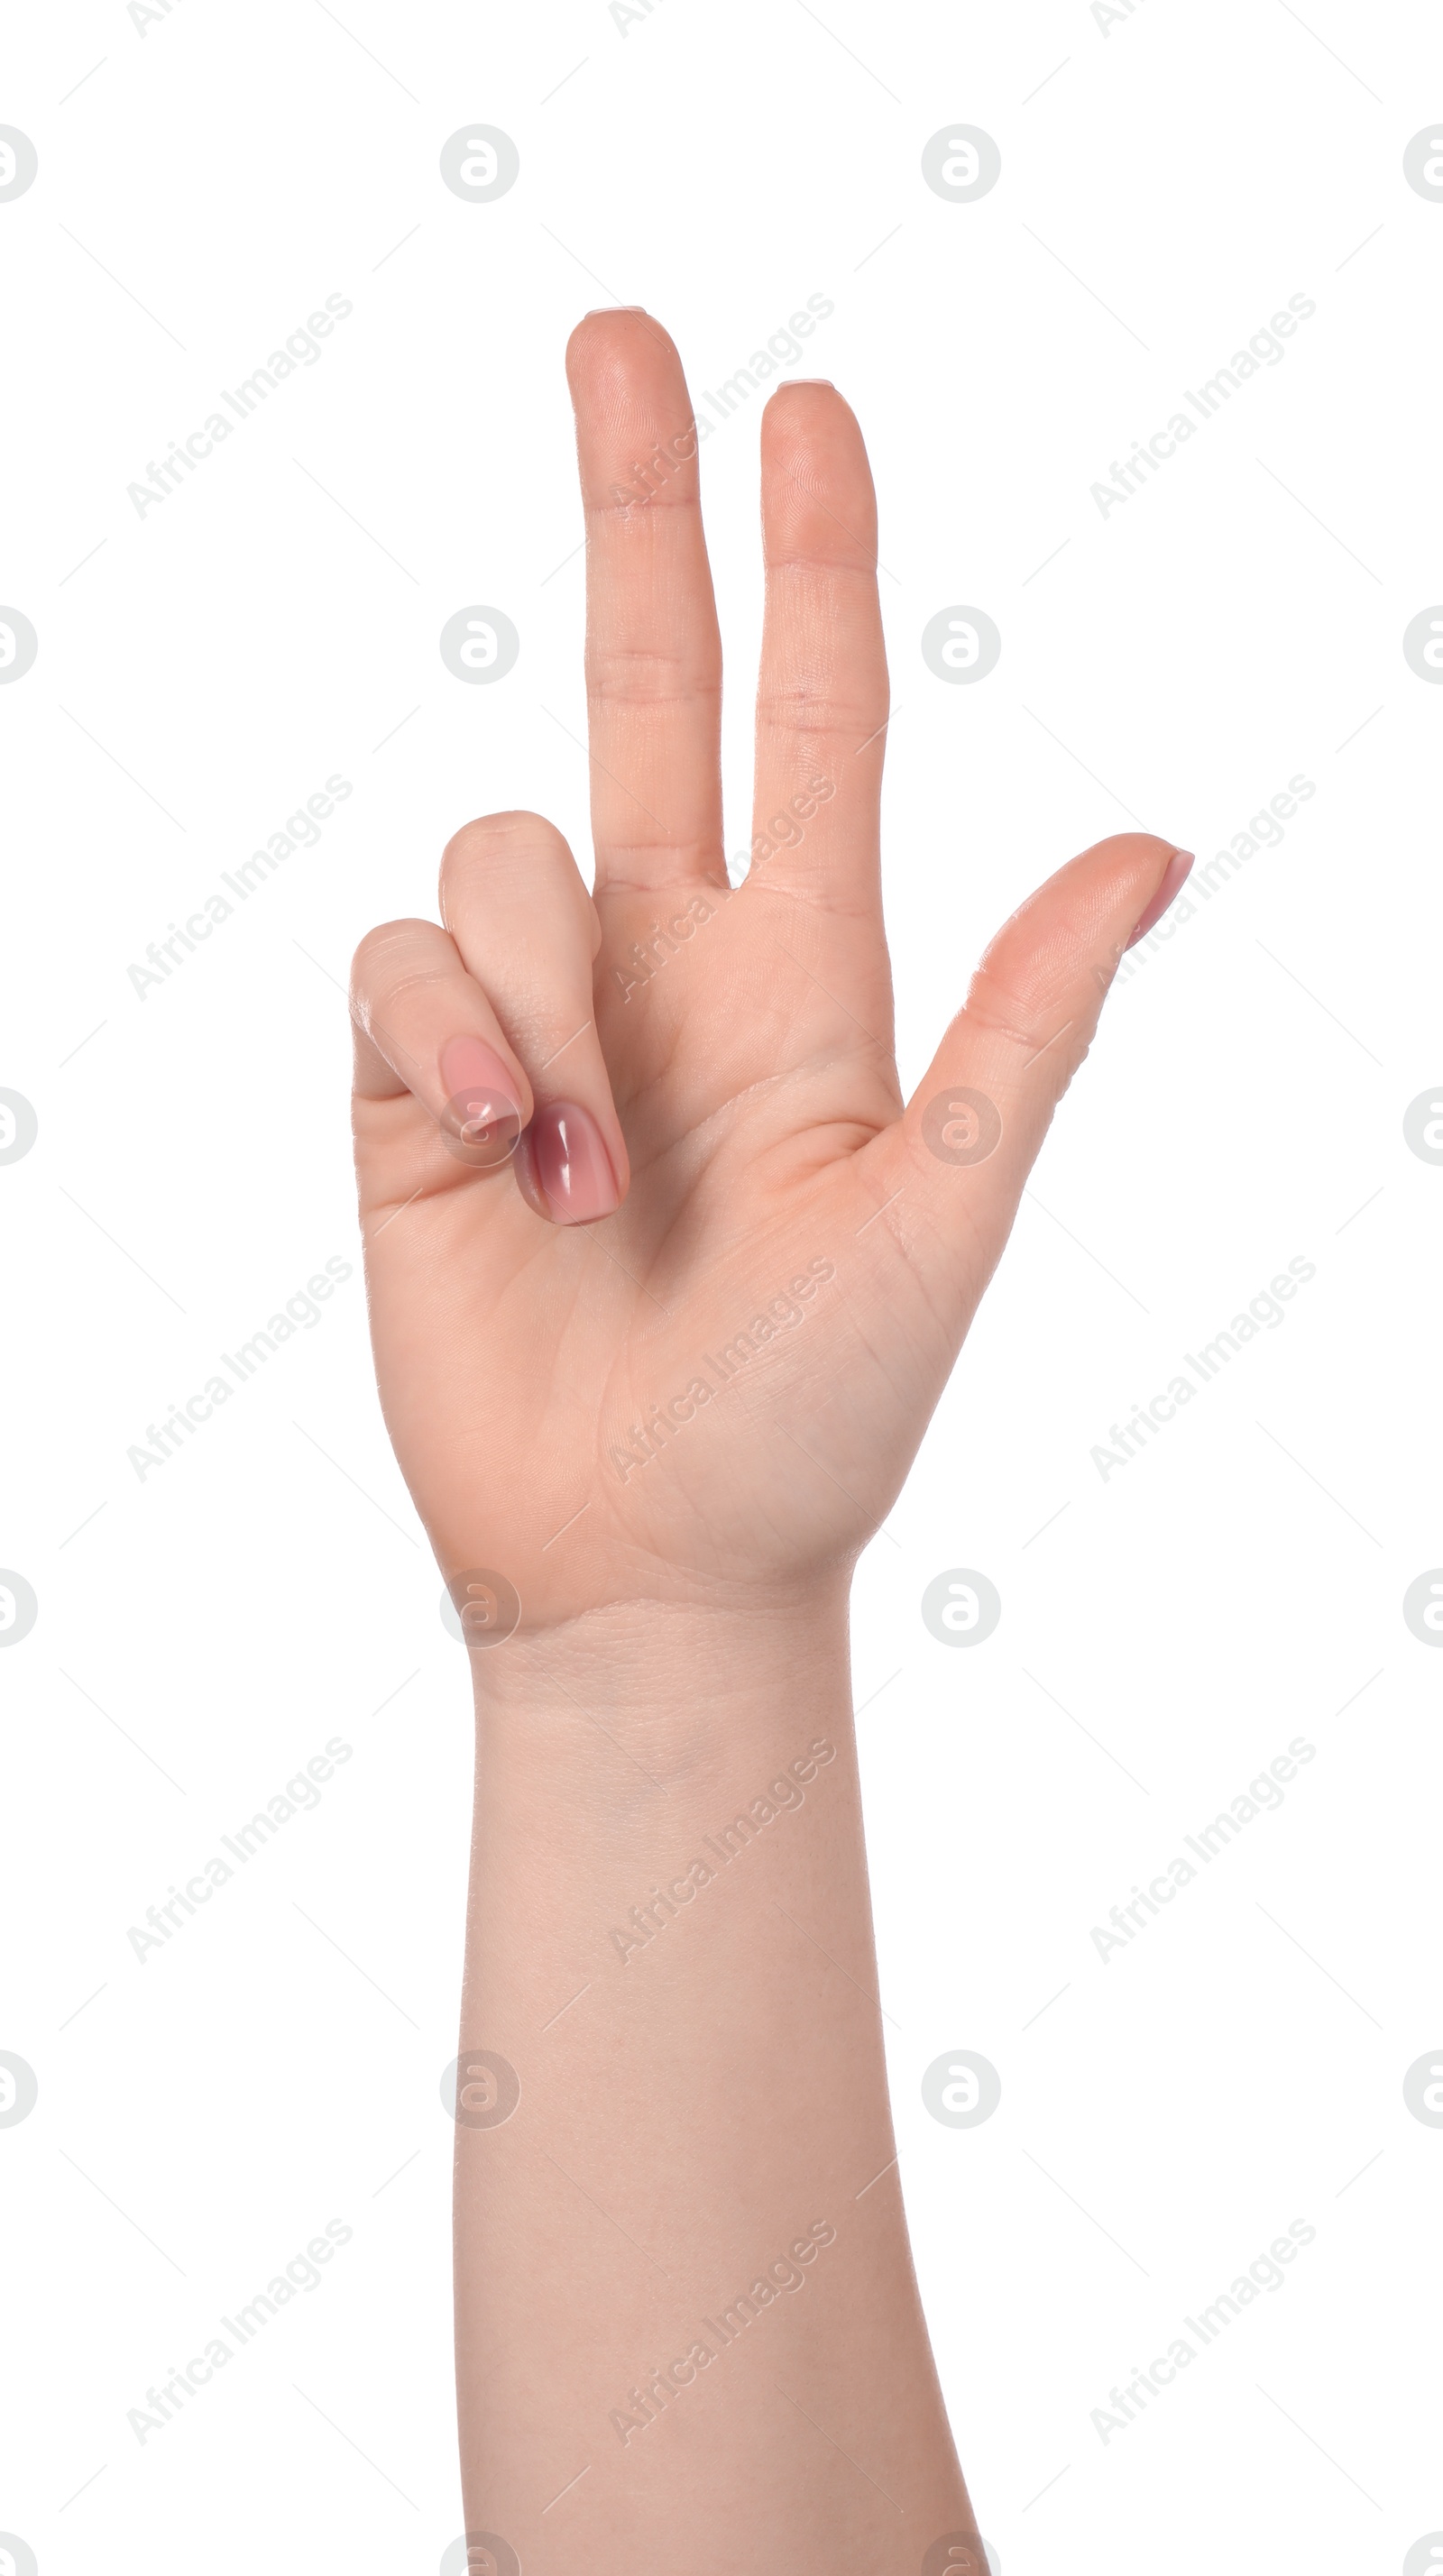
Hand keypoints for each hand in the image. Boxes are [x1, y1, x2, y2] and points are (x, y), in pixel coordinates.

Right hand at [350, 311, 1187, 1629]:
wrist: (643, 1566)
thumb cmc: (811, 1420)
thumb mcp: (942, 1215)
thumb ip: (1028, 1023)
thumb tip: (1162, 841)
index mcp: (810, 977)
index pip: (811, 724)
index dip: (809, 566)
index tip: (799, 410)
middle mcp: (669, 965)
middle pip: (639, 685)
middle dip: (633, 508)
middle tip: (621, 334)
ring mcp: (540, 1020)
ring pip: (498, 850)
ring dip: (539, 990)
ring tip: (588, 1169)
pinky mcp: (416, 1088)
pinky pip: (397, 962)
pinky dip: (450, 1035)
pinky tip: (501, 1151)